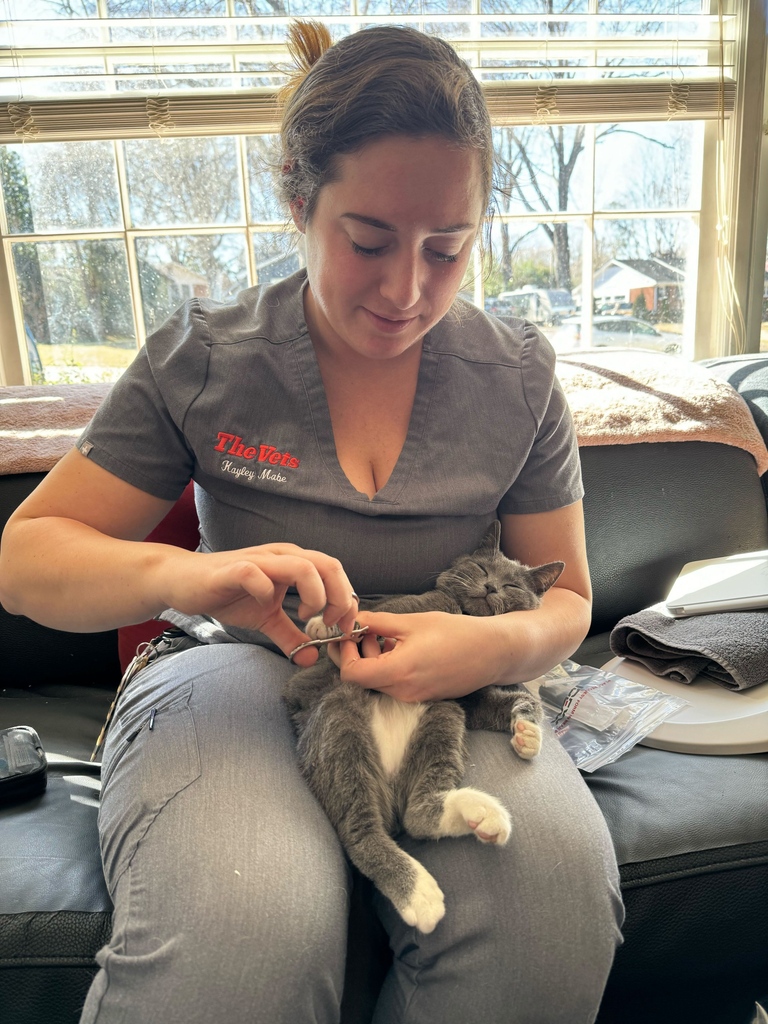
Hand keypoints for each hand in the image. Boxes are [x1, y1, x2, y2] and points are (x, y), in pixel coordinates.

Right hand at [158, 543, 357, 666]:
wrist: (184, 581)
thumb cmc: (228, 594)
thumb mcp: (266, 618)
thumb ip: (290, 636)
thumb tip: (311, 658)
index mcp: (293, 563)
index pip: (335, 571)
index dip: (347, 600)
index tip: (343, 627)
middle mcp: (281, 556)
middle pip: (328, 565)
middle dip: (339, 598)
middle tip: (330, 624)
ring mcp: (259, 561)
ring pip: (302, 566)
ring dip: (313, 595)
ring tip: (305, 617)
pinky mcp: (233, 569)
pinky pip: (257, 575)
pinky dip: (267, 592)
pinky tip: (265, 606)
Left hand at [336, 610, 502, 701]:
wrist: (493, 653)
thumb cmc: (457, 634)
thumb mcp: (413, 621)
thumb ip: (379, 623)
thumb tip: (355, 620)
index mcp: (398, 672)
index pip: (351, 674)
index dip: (343, 653)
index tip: (348, 634)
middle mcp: (403, 691)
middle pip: (362, 679)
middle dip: (357, 653)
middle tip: (365, 630)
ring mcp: (413, 697)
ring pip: (378, 681)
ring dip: (373, 659)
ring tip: (385, 636)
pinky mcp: (422, 697)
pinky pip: (394, 684)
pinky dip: (389, 666)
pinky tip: (400, 647)